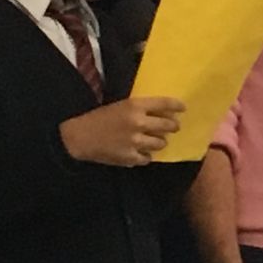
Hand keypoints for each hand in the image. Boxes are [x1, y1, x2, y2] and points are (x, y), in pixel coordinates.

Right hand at [59, 96, 184, 166]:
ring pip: (160, 143)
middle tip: (173, 127)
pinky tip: (140, 152)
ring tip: (154, 141)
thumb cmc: (98, 118)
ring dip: (159, 142)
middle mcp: (138, 123)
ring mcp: (135, 141)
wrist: (79, 137)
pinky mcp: (130, 157)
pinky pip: (147, 158)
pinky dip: (145, 156)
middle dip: (173, 127)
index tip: (183, 108)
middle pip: (168, 126)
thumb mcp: (119, 106)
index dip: (176, 106)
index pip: (164, 104)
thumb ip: (139, 109)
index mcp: (134, 106)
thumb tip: (162, 113)